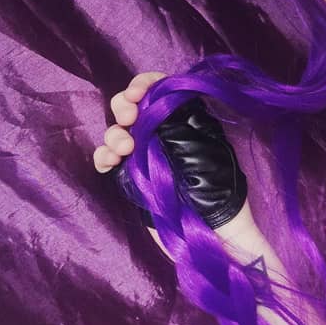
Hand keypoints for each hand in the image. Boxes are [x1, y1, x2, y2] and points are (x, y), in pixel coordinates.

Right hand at [94, 72, 247, 228]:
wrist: (209, 240)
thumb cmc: (224, 203)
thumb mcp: (222, 162)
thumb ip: (206, 130)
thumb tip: (207, 104)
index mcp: (187, 125)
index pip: (162, 91)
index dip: (146, 85)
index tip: (138, 94)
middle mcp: (164, 136)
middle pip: (133, 107)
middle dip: (124, 105)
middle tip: (128, 118)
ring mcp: (144, 157)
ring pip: (118, 132)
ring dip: (114, 134)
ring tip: (124, 150)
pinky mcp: (130, 179)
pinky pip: (107, 160)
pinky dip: (102, 157)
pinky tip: (107, 163)